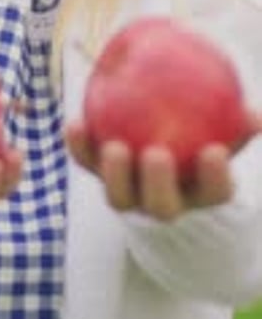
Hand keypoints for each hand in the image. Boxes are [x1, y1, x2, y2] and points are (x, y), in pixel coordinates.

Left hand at [65, 112, 261, 221]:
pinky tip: (74, 123)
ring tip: (113, 147)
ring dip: (115, 175)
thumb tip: (256, 112)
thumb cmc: (199, 139)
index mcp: (199, 194)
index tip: (213, 152)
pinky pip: (87, 165)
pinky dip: (79, 148)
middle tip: (157, 154)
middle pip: (161, 206)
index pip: (213, 192)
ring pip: (120, 197)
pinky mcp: (100, 179)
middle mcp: (164, 203)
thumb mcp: (221, 133)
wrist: (159, 156)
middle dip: (158, 185)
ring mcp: (130, 196)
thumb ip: (237, 125)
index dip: (214, 178)